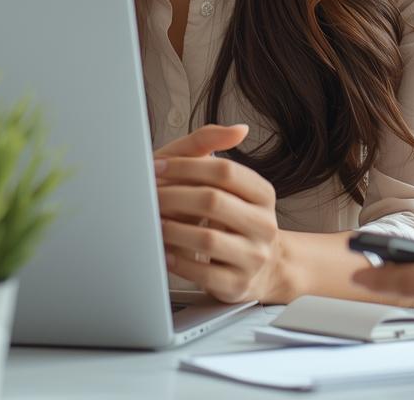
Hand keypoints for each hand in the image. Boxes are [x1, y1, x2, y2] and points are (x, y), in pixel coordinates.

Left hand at [153, 123, 282, 302]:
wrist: (264, 267)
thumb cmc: (237, 219)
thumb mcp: (233, 184)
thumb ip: (221, 150)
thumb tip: (238, 129)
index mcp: (263, 194)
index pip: (226, 172)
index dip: (188, 167)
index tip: (159, 167)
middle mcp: (264, 224)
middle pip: (213, 202)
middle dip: (173, 196)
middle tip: (149, 194)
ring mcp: (253, 257)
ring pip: (206, 239)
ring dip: (172, 229)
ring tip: (153, 221)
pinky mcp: (236, 285)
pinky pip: (201, 272)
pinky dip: (176, 260)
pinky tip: (163, 250)